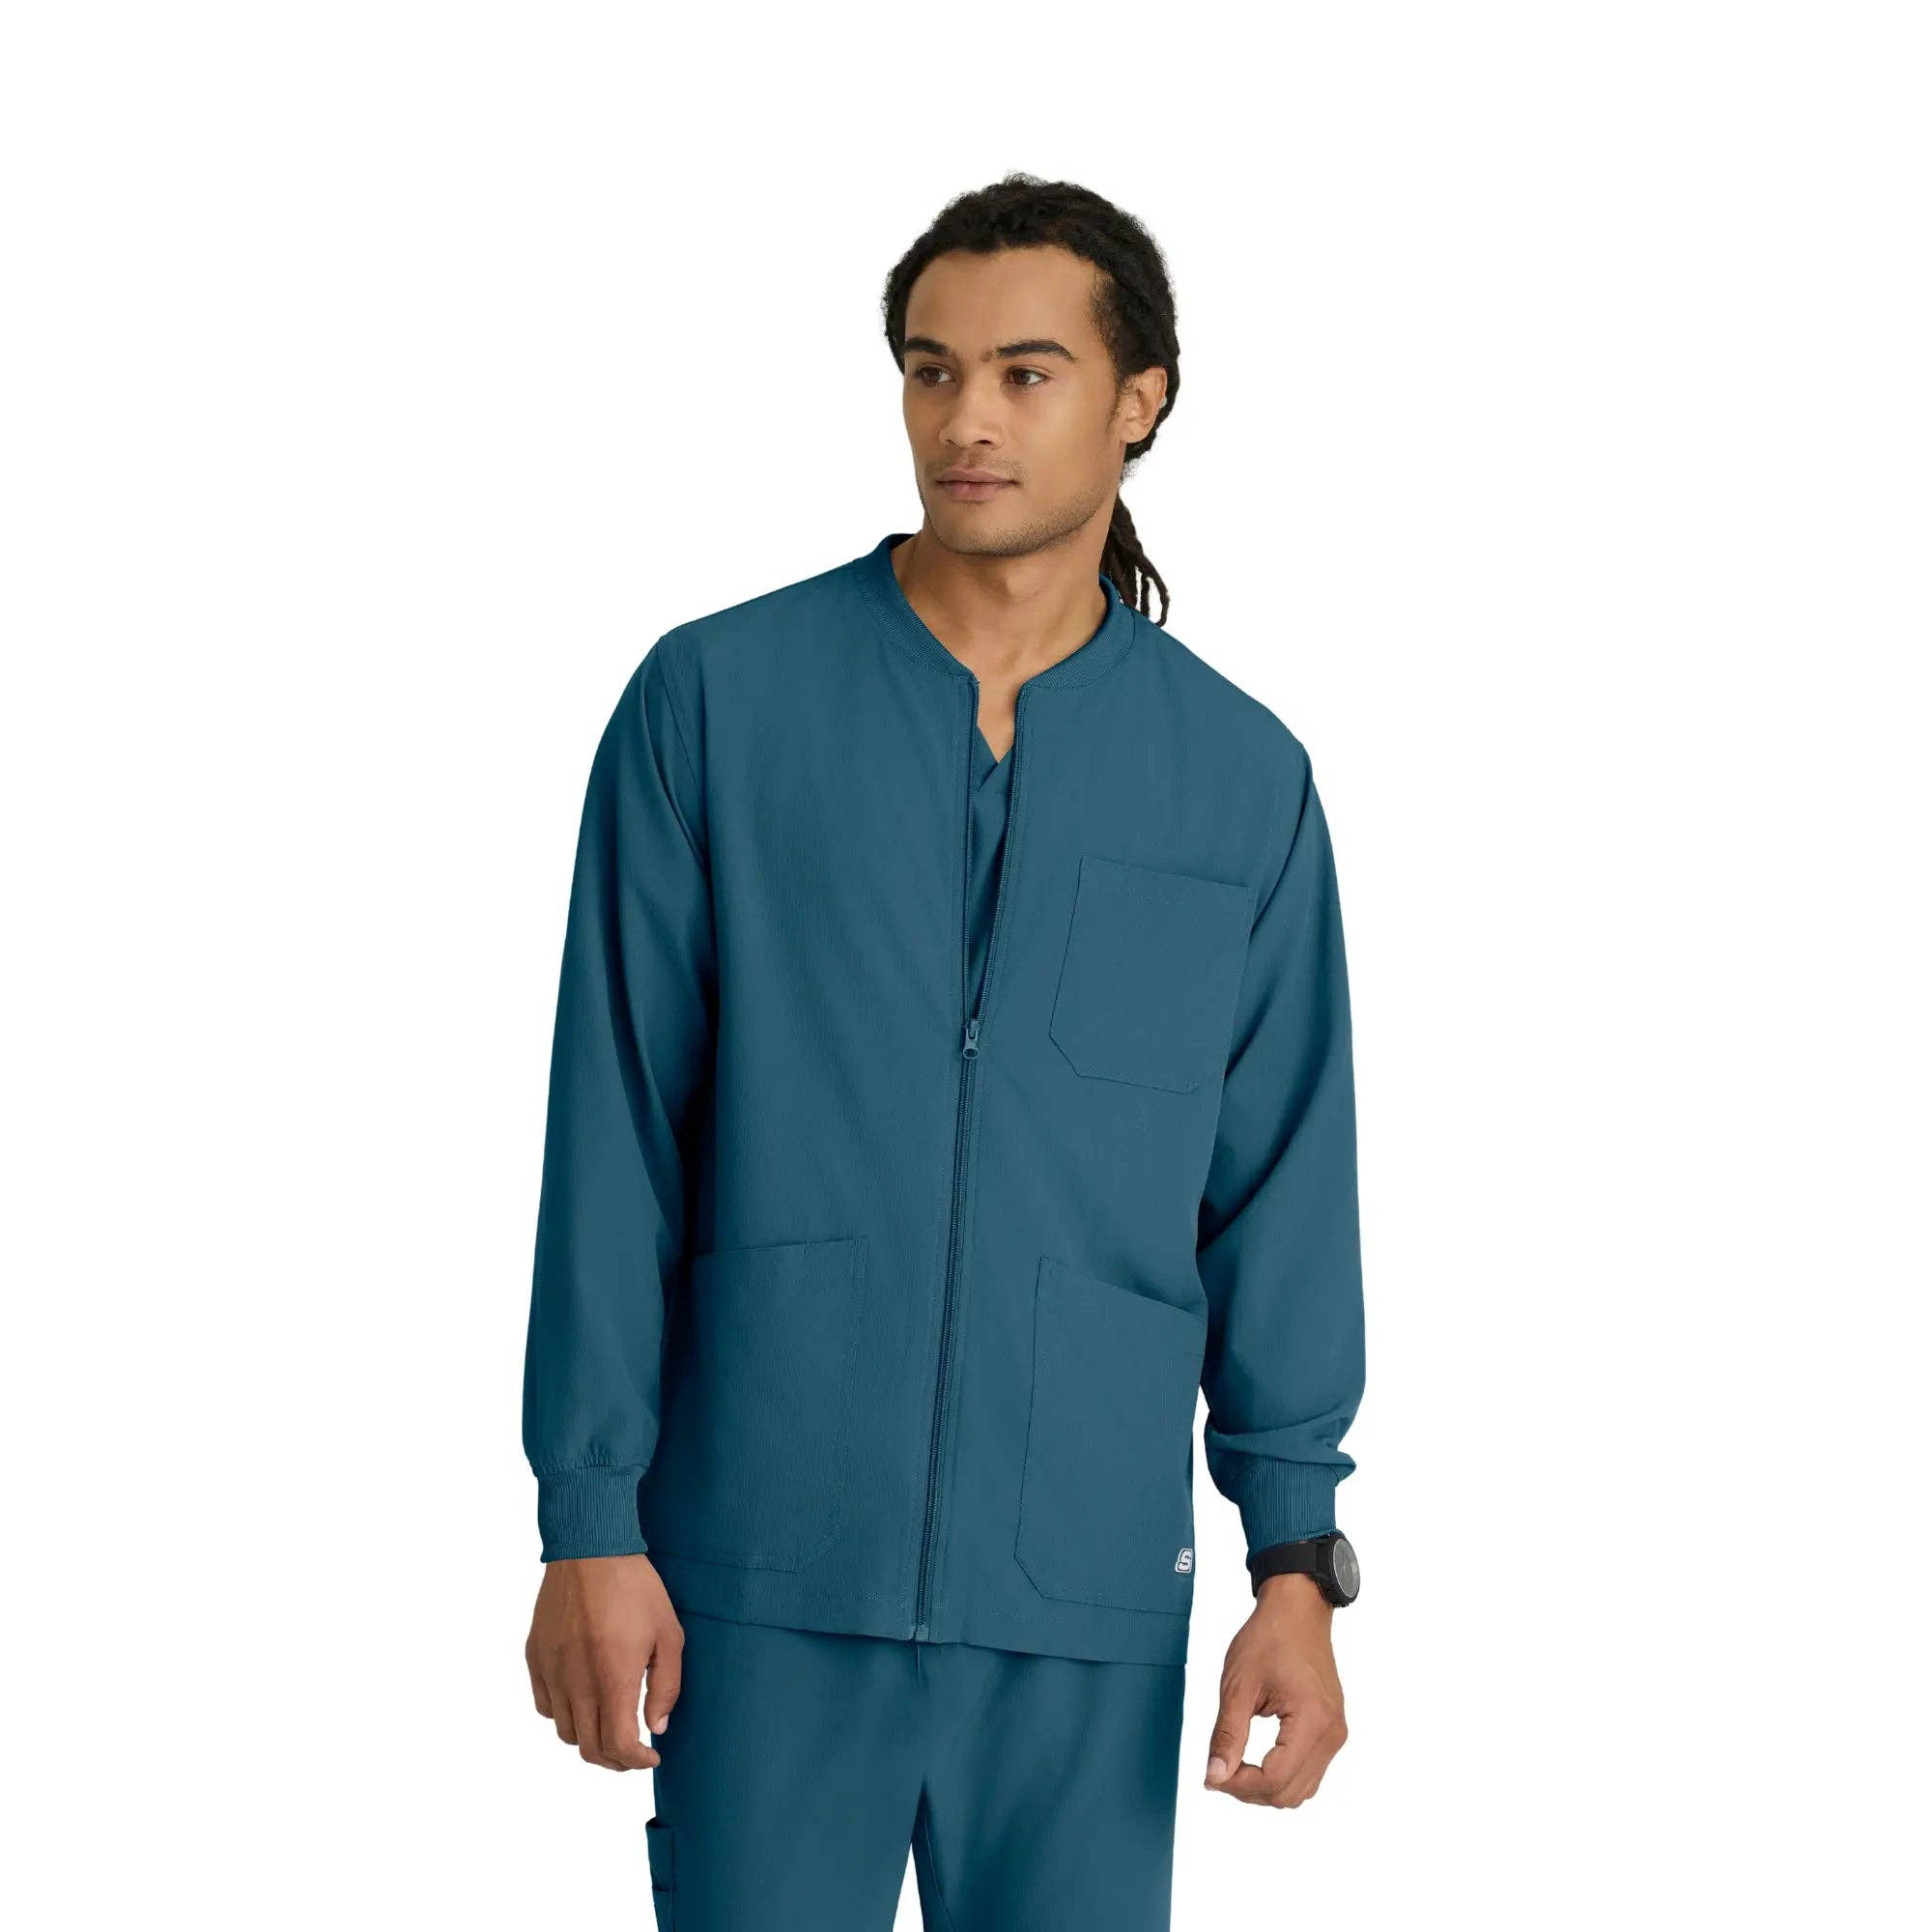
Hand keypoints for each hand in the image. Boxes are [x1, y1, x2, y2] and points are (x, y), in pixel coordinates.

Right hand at [525, 1554, 682, 1771]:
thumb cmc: (636, 1588)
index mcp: (612, 1678)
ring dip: (589, 1738)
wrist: (590, 1549)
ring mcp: (551, 1671)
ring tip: (608, 1725)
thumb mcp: (669, 1634)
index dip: (636, 1761)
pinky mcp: (535, 1657)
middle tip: (632, 1751)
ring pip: (565, 1731)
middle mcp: (576, 1682)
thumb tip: (657, 1727)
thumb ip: (666, 1686)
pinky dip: (564, 1715)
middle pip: (589, 1748)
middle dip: (615, 1760)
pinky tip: (583, 1700)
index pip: (617, 1745)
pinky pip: (545, 1705)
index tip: (652, 1755)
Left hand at [1202, 1573, 1347, 1807]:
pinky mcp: (1332, 1731)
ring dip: (1267, 1788)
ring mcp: (1335, 1733)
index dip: (1239, 1786)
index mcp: (1311, 1720)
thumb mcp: (1238, 1685)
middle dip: (1250, 1790)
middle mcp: (1331, 1734)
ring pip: (1302, 1790)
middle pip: (1289, 1794)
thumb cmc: (1269, 1638)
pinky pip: (1309, 1772)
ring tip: (1236, 1764)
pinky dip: (1282, 1776)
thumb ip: (1226, 1735)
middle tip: (1220, 1770)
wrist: (1298, 1611)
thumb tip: (1214, 1777)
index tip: (1213, 1774)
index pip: (1275, 1780)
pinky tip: (1257, 1759)